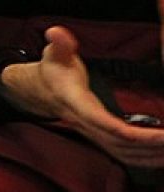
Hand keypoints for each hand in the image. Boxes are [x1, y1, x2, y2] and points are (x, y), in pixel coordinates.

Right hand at [0, 0, 163, 167]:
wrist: (39, 92)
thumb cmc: (53, 71)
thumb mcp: (55, 54)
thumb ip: (60, 43)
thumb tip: (56, 32)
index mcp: (76, 102)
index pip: (101, 121)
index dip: (127, 131)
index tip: (157, 134)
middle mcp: (85, 123)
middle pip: (119, 143)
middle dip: (150, 144)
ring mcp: (93, 134)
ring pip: (124, 154)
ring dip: (151, 155)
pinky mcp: (101, 139)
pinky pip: (124, 156)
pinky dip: (145, 159)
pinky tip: (161, 155)